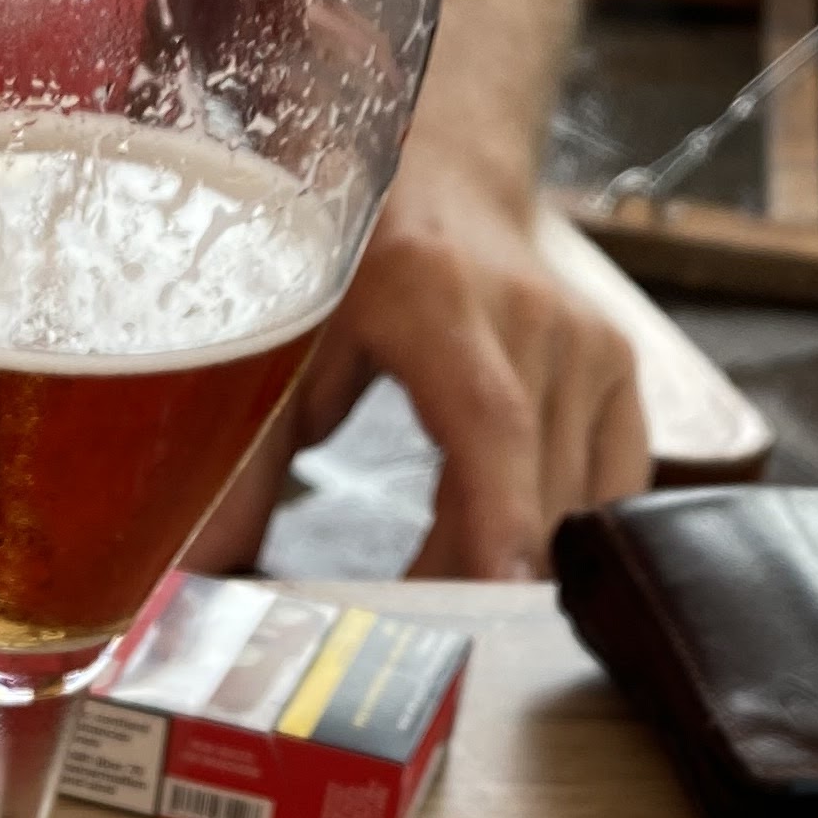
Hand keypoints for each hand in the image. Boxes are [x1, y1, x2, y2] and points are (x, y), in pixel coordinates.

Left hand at [190, 152, 651, 582]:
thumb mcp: (283, 339)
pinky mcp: (620, 376)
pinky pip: (610, 491)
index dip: (494, 518)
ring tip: (436, 605)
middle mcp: (531, 319)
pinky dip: (559, 541)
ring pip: (575, 502)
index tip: (492, 598)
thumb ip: (241, 458)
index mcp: (437, 295)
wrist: (442, 174)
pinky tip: (499, 564)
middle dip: (477, 579)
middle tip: (413, 643)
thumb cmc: (351, 259)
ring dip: (509, 568)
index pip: (488, 424)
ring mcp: (588, 347)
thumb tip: (197, 571)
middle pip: (531, 485)